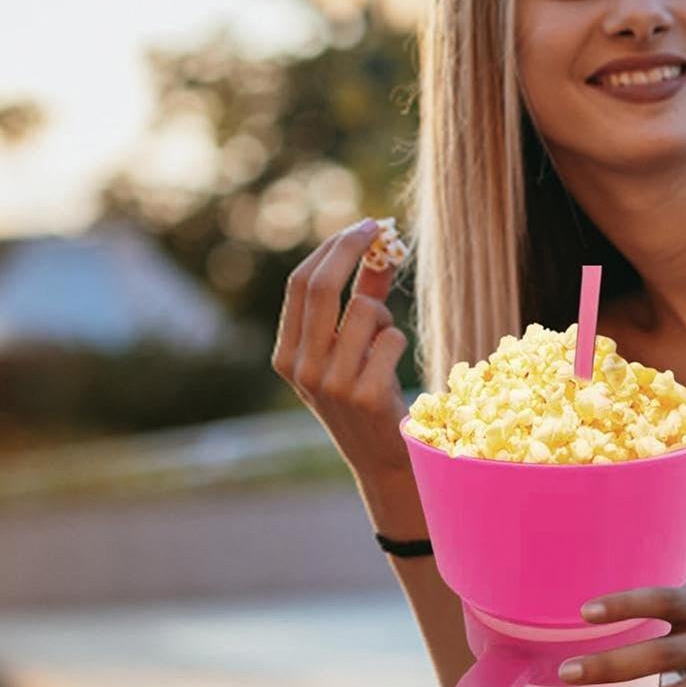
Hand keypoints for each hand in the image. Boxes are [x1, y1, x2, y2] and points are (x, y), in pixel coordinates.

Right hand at [273, 219, 411, 485]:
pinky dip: (398, 343)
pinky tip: (392, 371)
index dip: (333, 249)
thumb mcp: (352, 348)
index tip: (363, 227)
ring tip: (384, 345)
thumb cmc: (368, 394)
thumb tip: (380, 249)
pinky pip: (391, 337)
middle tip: (379, 229)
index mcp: (287, 355)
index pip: (300, 283)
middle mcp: (300, 368)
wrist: (383, 459)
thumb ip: (363, 298)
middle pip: (320, 285)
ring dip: (383, 316)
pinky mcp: (363, 395)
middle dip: (352, 248)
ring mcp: (329, 383)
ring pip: (363, 309)